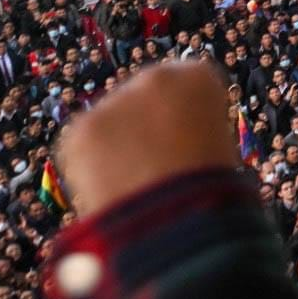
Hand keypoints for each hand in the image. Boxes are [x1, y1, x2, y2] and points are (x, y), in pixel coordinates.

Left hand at [54, 60, 238, 219]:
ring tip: (130, 187)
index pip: (187, 88)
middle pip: (144, 99)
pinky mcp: (79, 130)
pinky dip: (91, 169)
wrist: (177, 221)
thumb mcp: (219, 150)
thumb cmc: (211, 193)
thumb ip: (195, 134)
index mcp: (198, 77)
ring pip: (111, 123)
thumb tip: (177, 145)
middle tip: (151, 167)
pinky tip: (110, 191)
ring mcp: (113, 101)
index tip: (185, 145)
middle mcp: (154, 78)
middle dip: (144, 127)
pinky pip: (83, 149)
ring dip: (116, 147)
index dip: (184, 120)